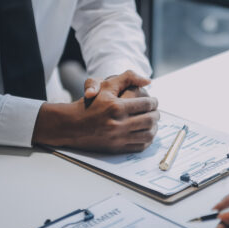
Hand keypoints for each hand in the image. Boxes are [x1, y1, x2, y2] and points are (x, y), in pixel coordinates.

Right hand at [33, 71, 159, 152]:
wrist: (72, 125)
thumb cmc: (90, 103)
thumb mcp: (106, 85)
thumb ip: (128, 78)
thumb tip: (148, 81)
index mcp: (117, 107)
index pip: (146, 104)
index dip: (154, 102)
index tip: (154, 101)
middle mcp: (118, 124)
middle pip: (149, 120)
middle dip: (156, 114)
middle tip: (155, 111)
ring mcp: (118, 138)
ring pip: (147, 134)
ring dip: (154, 128)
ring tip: (152, 122)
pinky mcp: (116, 148)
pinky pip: (140, 146)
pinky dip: (147, 140)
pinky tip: (145, 133)